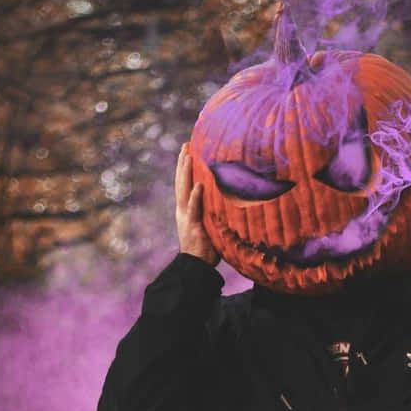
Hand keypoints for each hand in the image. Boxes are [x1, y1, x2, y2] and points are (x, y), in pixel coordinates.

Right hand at [175, 142, 220, 266]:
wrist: (196, 265)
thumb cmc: (207, 246)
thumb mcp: (210, 223)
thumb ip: (214, 209)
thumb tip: (229, 197)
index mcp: (186, 208)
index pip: (184, 183)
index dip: (184, 166)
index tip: (187, 149)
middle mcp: (183, 209)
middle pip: (181, 181)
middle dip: (182, 162)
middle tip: (185, 144)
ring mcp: (186, 217)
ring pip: (184, 190)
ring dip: (186, 173)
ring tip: (188, 156)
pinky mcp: (192, 226)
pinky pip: (194, 209)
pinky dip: (196, 197)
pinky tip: (199, 185)